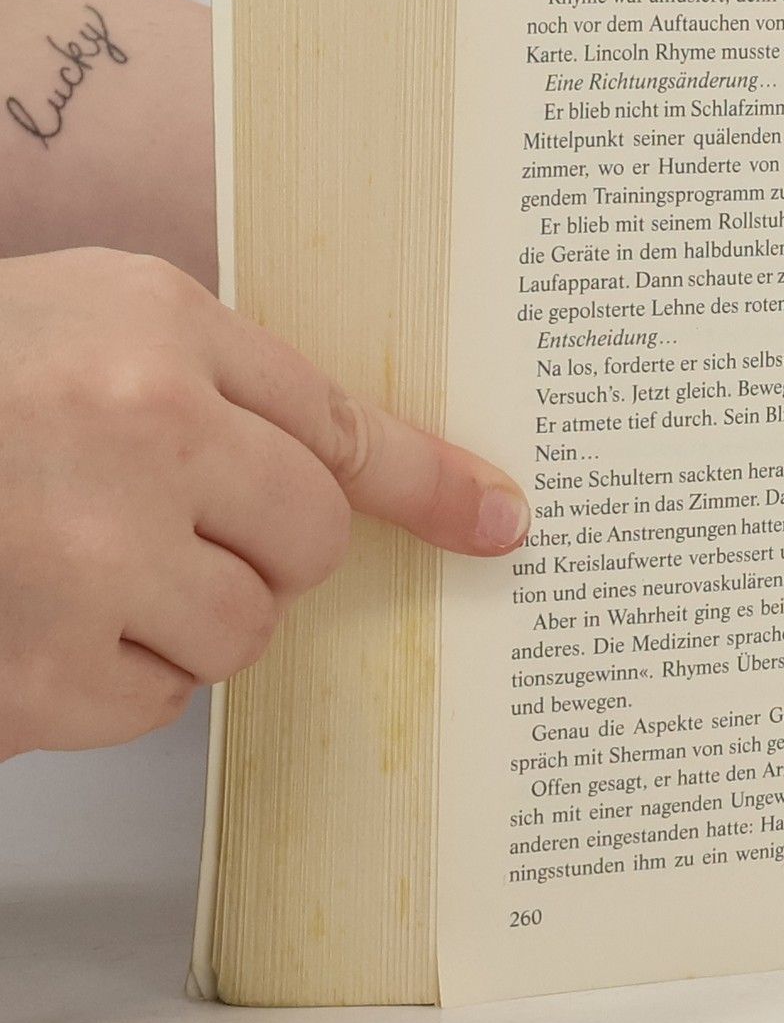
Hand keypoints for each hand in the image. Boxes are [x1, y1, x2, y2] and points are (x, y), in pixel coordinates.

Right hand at [0, 248, 528, 759]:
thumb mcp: (76, 324)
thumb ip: (209, 382)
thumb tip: (337, 474)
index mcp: (148, 327)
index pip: (340, 422)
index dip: (431, 482)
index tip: (499, 519)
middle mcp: (134, 432)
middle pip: (309, 538)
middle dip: (268, 549)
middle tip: (178, 526)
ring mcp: (83, 559)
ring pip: (242, 630)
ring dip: (184, 615)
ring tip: (74, 562)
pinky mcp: (35, 676)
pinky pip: (153, 698)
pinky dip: (108, 675)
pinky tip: (31, 616)